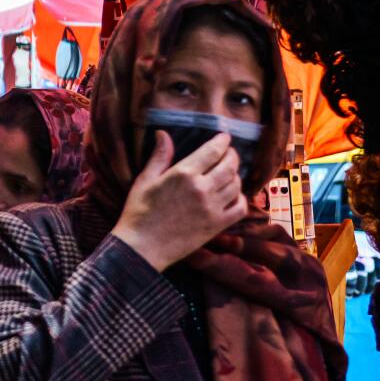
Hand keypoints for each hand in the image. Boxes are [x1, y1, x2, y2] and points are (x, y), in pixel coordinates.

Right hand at [111, 131, 246, 271]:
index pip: (212, 151)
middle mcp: (202, 188)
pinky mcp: (217, 225)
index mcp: (183, 174)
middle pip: (229, 166)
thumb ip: (159, 156)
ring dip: (235, 176)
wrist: (142, 247)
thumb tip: (163, 134)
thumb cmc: (139, 212)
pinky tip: (233, 195)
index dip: (222, 141)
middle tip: (229, 153)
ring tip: (229, 173)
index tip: (225, 137)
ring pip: (236, 185)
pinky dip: (240, 199)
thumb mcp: (145, 180)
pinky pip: (239, 208)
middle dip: (232, 155)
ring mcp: (212, 208)